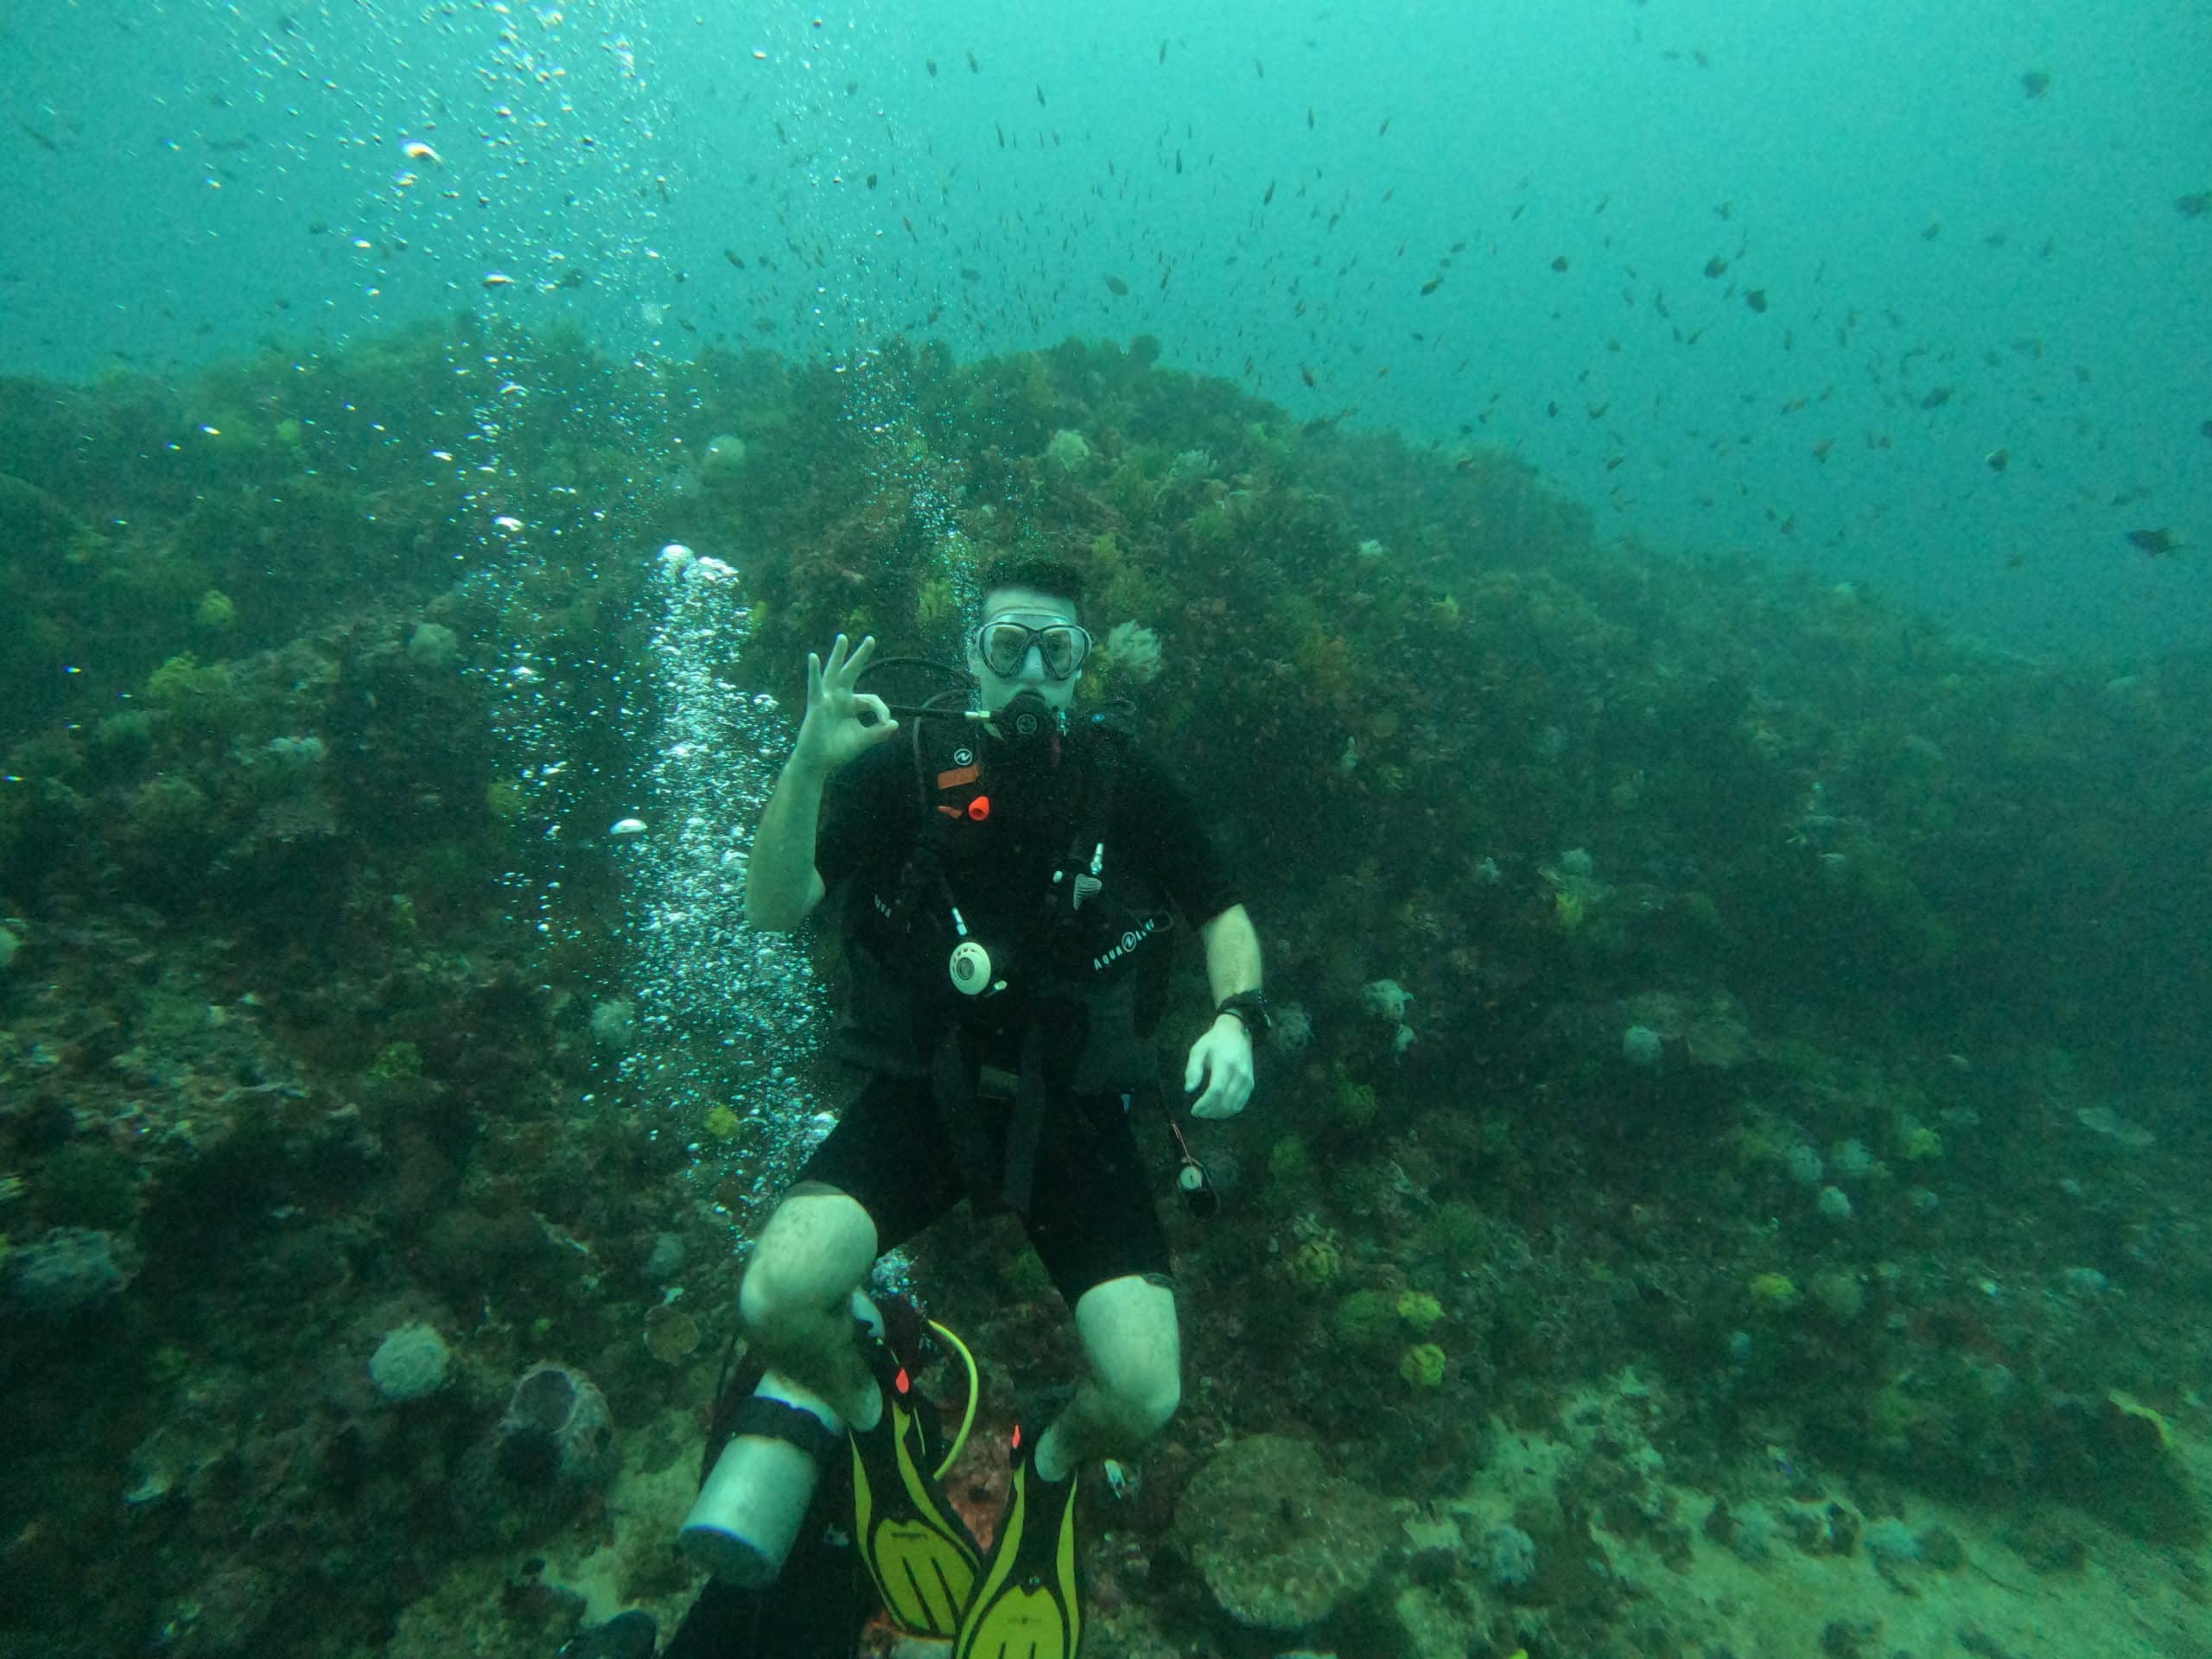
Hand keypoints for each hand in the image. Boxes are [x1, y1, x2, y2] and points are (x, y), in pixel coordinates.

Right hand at [793, 633, 898, 775]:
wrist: (818, 763)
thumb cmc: (837, 751)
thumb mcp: (862, 740)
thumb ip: (878, 732)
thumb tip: (895, 723)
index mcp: (851, 705)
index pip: (871, 699)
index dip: (882, 709)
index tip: (886, 722)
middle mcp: (839, 698)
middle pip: (852, 673)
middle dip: (861, 657)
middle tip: (871, 639)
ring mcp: (827, 700)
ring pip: (834, 673)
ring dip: (838, 656)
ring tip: (843, 638)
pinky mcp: (816, 705)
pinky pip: (815, 686)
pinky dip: (813, 672)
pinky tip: (813, 657)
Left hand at [1184, 1015, 1253, 1119]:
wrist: (1237, 1032)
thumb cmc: (1214, 1041)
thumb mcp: (1198, 1049)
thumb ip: (1192, 1068)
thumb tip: (1189, 1089)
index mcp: (1225, 1063)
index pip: (1216, 1090)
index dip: (1205, 1104)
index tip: (1194, 1110)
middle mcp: (1239, 1073)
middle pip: (1225, 1101)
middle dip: (1210, 1111)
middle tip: (1198, 1113)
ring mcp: (1247, 1080)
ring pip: (1234, 1106)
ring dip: (1219, 1114)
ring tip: (1207, 1112)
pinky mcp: (1250, 1084)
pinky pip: (1240, 1103)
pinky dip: (1228, 1110)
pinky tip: (1218, 1109)